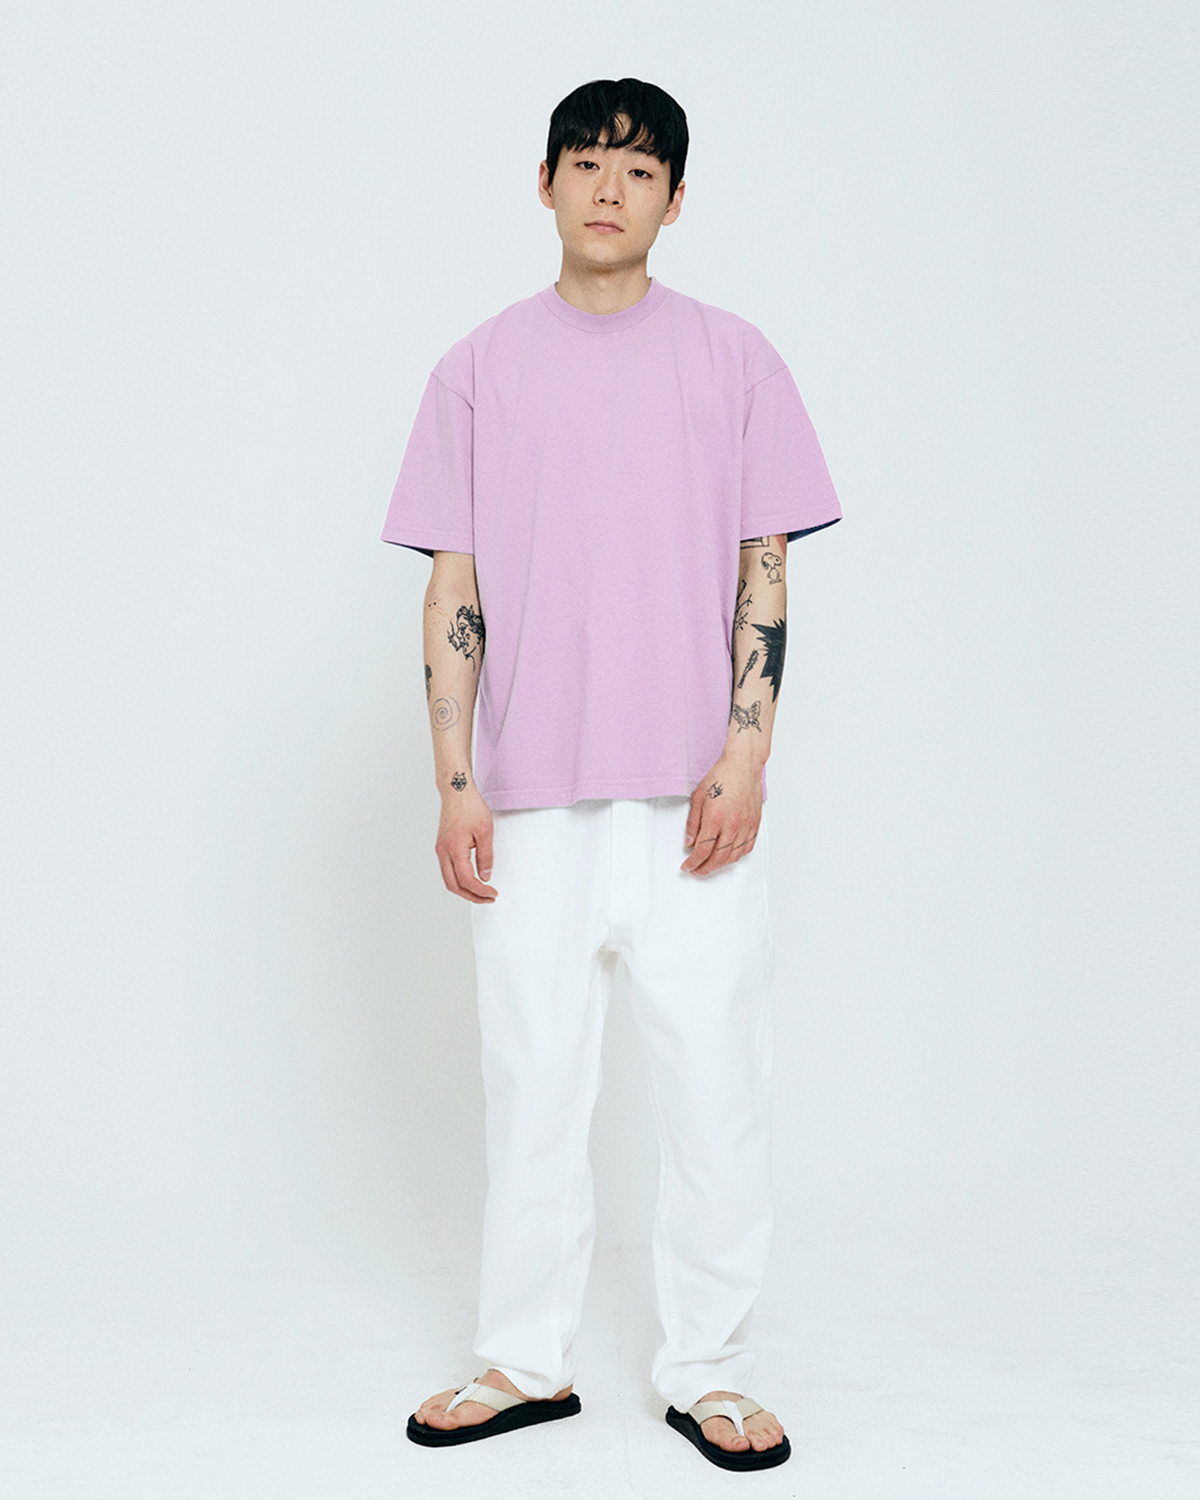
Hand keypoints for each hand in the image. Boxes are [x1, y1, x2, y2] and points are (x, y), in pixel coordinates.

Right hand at [435, 785, 496, 902]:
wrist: (456, 791)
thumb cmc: (470, 806)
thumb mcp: (485, 831)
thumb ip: (485, 856)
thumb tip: (485, 876)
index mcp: (454, 849)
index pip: (466, 880)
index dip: (480, 891)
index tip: (493, 893)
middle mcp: (443, 852)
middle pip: (453, 885)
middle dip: (471, 896)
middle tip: (488, 898)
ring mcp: (440, 849)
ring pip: (448, 880)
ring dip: (464, 889)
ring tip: (481, 892)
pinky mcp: (441, 846)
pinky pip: (447, 870)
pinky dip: (458, 879)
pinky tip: (470, 879)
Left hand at [681, 754, 762, 874]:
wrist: (742, 766)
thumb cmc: (721, 777)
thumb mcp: (698, 797)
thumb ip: (693, 823)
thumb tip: (689, 842)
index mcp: (715, 818)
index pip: (702, 850)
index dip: (692, 862)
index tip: (686, 866)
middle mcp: (732, 825)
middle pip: (718, 857)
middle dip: (705, 868)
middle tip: (696, 870)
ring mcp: (745, 825)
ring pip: (733, 856)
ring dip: (720, 865)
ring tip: (710, 866)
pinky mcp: (754, 824)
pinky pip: (747, 847)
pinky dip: (737, 856)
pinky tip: (729, 857)